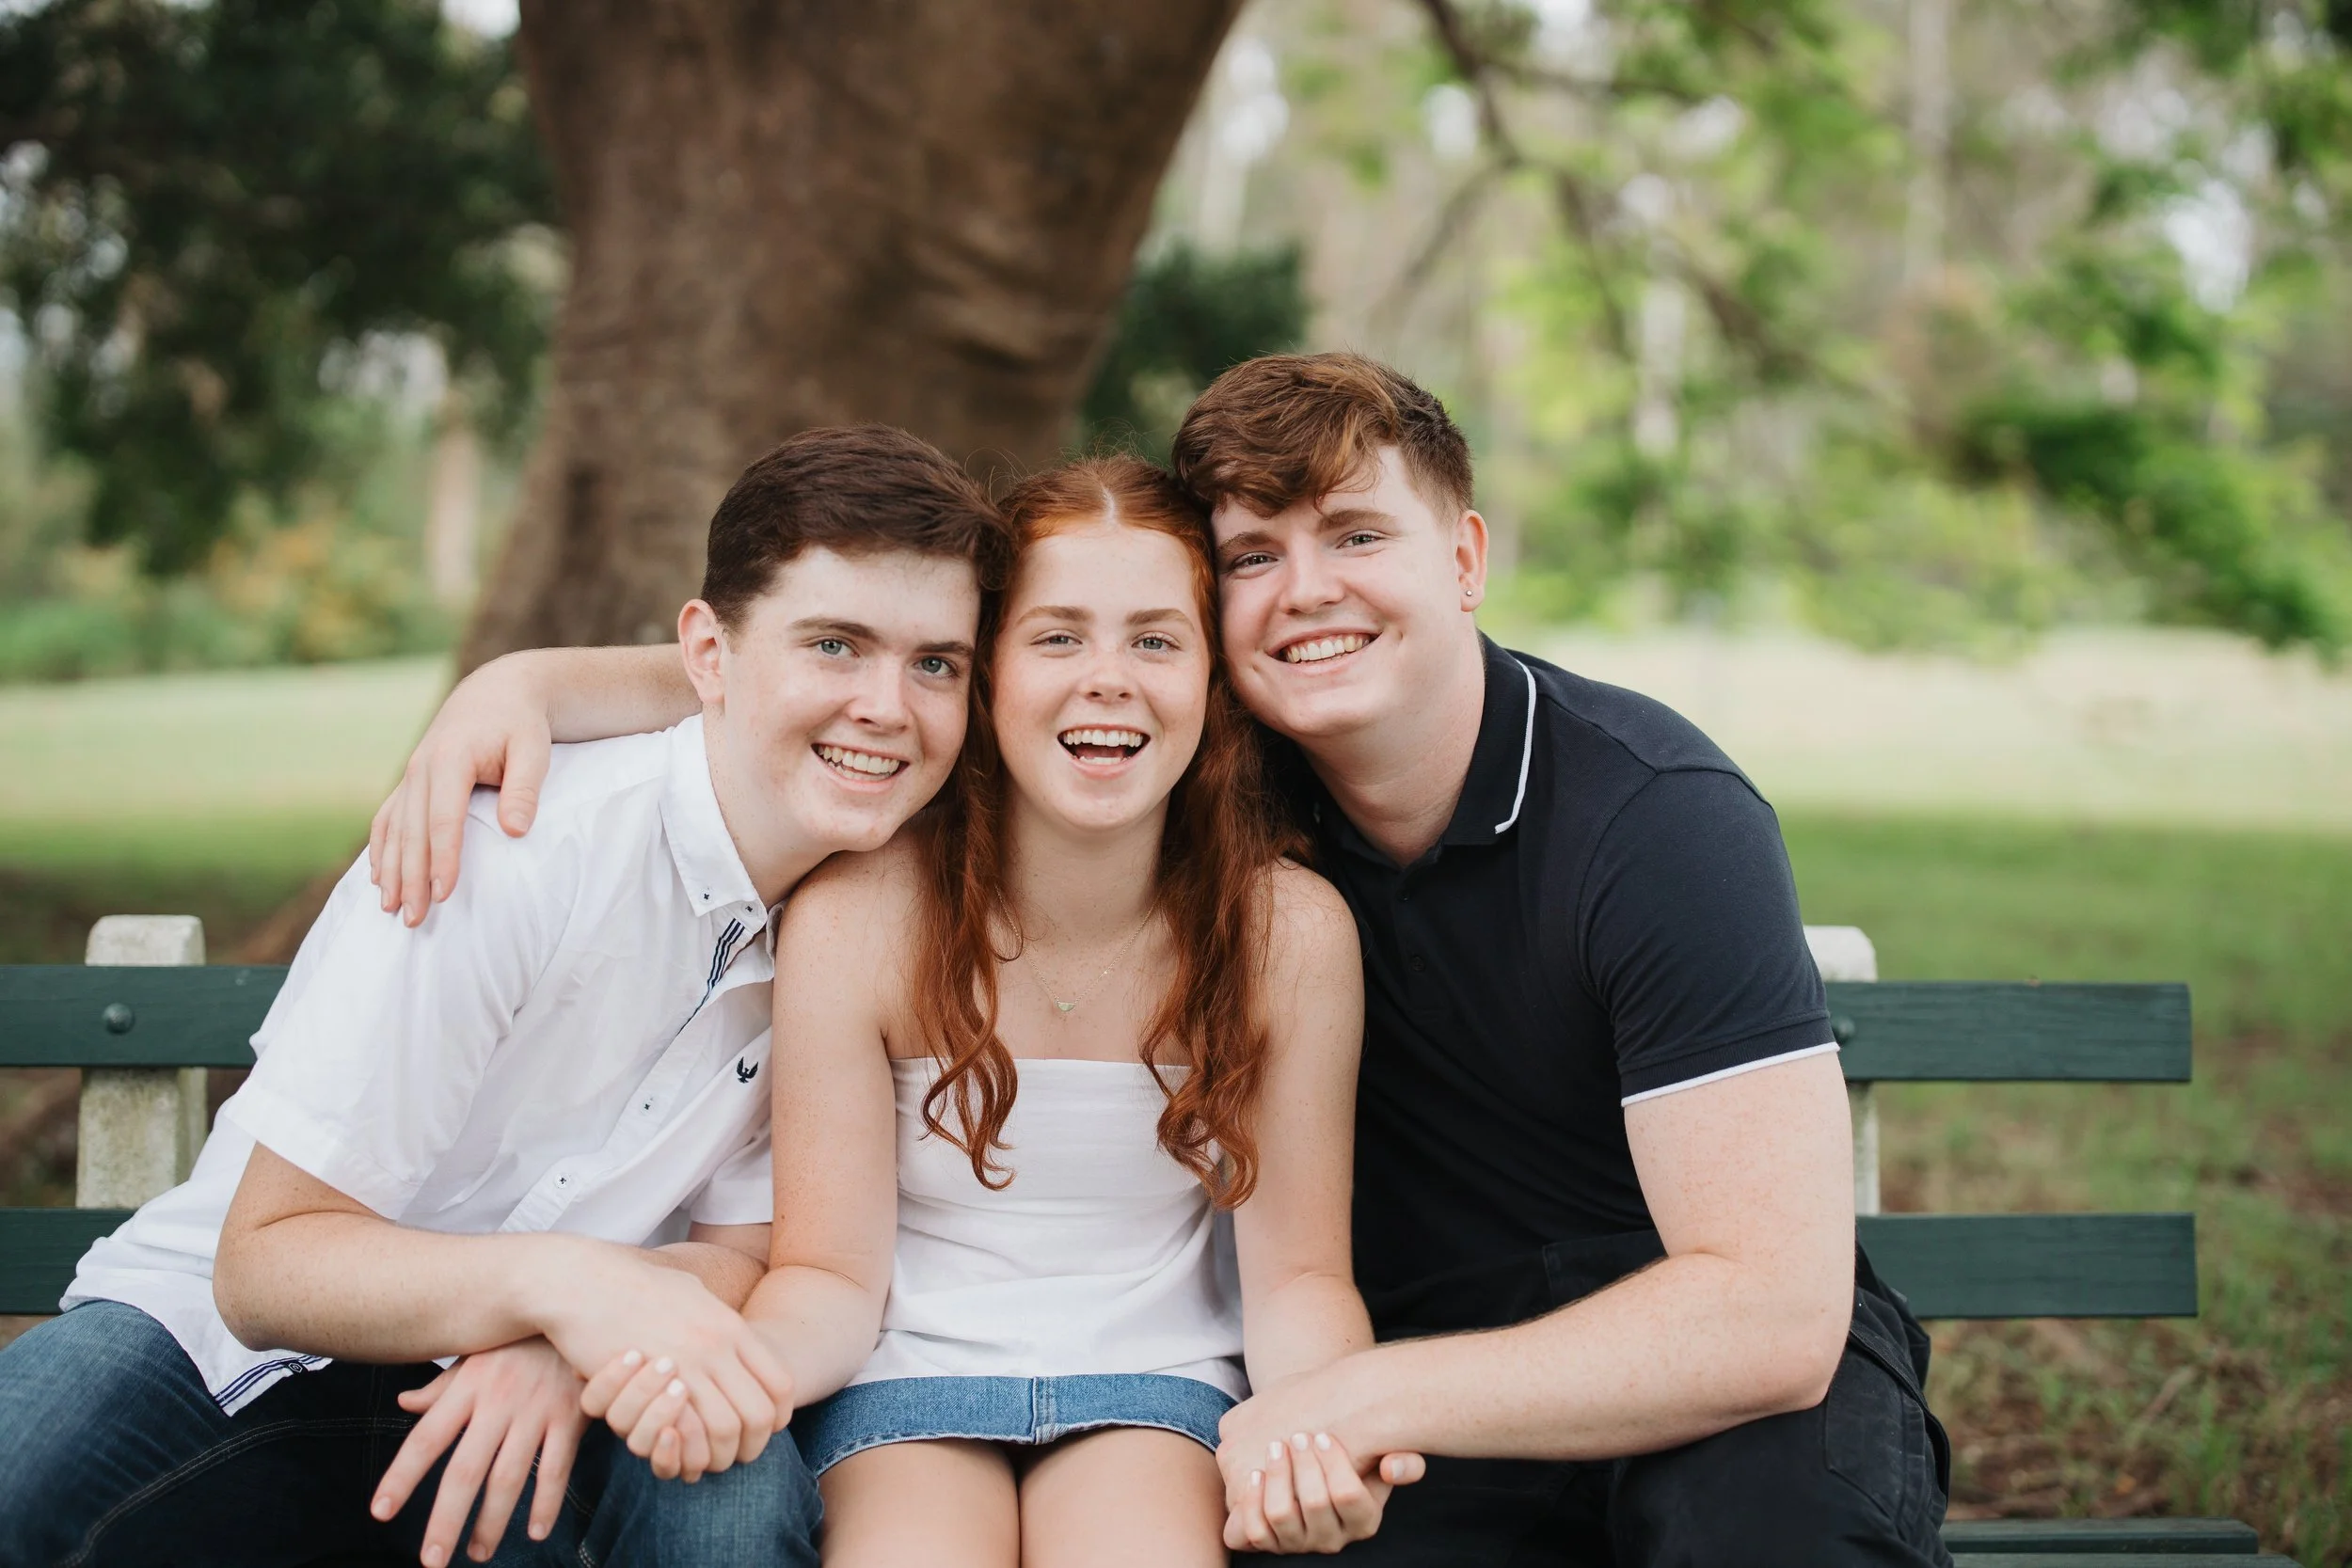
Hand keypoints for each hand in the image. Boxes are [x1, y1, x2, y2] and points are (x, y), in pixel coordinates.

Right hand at [369, 653, 553, 925]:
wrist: (496, 694)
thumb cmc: (520, 725)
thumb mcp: (533, 749)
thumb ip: (525, 788)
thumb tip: (515, 832)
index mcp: (451, 758)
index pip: (444, 817)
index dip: (442, 857)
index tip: (444, 894)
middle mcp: (421, 767)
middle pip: (413, 831)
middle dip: (411, 877)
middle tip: (414, 919)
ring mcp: (410, 775)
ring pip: (394, 829)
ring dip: (391, 870)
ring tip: (391, 909)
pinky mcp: (409, 782)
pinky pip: (387, 819)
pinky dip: (381, 849)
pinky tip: (379, 879)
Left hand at [370, 1338, 586, 1567]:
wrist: (581, 1304)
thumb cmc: (521, 1336)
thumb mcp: (477, 1353)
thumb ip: (443, 1385)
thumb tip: (404, 1403)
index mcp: (468, 1387)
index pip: (426, 1439)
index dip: (402, 1477)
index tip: (380, 1513)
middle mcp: (498, 1401)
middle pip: (466, 1471)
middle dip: (446, 1520)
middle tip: (431, 1561)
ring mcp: (536, 1411)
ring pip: (509, 1477)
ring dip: (493, 1522)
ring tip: (478, 1552)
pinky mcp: (571, 1417)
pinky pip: (557, 1468)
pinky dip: (547, 1503)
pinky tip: (536, 1531)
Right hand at [543, 1251, 792, 1478]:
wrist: (584, 1281)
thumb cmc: (632, 1283)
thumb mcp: (689, 1290)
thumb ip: (714, 1311)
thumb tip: (731, 1322)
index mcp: (731, 1326)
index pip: (781, 1383)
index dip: (778, 1416)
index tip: (764, 1428)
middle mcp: (717, 1346)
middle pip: (760, 1414)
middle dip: (753, 1445)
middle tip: (737, 1453)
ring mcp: (686, 1364)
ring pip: (727, 1429)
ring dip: (719, 1453)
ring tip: (707, 1458)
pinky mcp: (650, 1382)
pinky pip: (686, 1430)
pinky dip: (686, 1448)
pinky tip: (677, 1448)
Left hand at [1223, 1432, 1424, 1553]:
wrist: (1314, 1468)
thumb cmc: (1351, 1458)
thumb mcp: (1383, 1458)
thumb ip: (1406, 1462)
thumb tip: (1392, 1467)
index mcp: (1363, 1521)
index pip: (1348, 1496)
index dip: (1334, 1463)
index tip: (1322, 1435)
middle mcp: (1332, 1540)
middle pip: (1315, 1503)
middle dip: (1303, 1464)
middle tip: (1297, 1435)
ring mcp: (1299, 1544)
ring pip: (1281, 1515)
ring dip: (1276, 1477)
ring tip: (1275, 1448)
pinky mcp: (1269, 1544)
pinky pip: (1254, 1531)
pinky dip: (1251, 1501)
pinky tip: (1255, 1472)